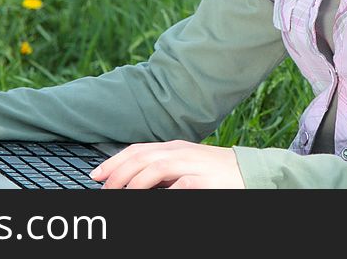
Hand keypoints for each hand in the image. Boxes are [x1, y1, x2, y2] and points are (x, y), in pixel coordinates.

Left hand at [89, 140, 245, 188]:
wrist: (249, 171)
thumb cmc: (214, 172)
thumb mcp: (185, 164)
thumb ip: (162, 169)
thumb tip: (133, 179)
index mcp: (173, 147)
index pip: (136, 150)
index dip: (114, 162)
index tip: (97, 175)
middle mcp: (179, 152)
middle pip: (141, 158)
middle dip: (118, 173)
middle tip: (105, 190)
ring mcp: (193, 164)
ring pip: (156, 168)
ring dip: (135, 183)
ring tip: (123, 195)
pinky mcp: (205, 180)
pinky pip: (182, 184)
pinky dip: (166, 191)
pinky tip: (153, 199)